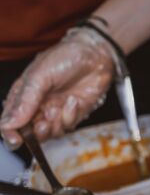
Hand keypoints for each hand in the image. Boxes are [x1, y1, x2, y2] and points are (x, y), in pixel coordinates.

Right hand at [0, 28, 115, 148]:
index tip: (15, 140)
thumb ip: (25, 100)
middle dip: (35, 133)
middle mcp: (37, 107)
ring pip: (48, 134)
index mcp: (22, 96)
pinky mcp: (73, 114)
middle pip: (29, 133)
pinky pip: (67, 126)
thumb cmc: (65, 58)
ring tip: (57, 109)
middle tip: (43, 124)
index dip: (10, 134)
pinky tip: (73, 101)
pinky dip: (69, 116)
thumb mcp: (40, 76)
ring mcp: (55, 112)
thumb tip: (9, 124)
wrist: (96, 54)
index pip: (9, 122)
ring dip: (53, 125)